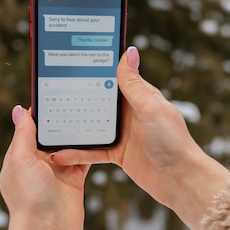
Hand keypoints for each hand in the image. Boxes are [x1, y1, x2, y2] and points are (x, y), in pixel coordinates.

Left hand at [0, 105, 88, 229]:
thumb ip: (23, 135)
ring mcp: (57, 172)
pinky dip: (90, 148)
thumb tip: (20, 110)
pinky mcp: (73, 180)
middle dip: (61, 119)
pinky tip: (98, 134)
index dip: (40, 111)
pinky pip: (83, 158)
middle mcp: (38, 163)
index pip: (30, 127)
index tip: (52, 91)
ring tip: (89, 110)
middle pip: (51, 134)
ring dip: (77, 132)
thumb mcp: (22, 161)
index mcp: (21, 156)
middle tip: (76, 96)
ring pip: (69, 144)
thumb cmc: (30, 200)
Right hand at [51, 47, 229, 229]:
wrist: (180, 179)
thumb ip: (134, 83)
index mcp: (139, 95)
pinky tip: (59, 154)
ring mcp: (122, 132)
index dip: (94, 68)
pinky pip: (92, 150)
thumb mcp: (150, 108)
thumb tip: (129, 50)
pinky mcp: (117, 153)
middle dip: (76, 96)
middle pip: (97, 100)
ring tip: (48, 123)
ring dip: (72, 125)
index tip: (71, 60)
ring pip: (91, 125)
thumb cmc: (172, 141)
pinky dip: (77, 152)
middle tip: (49, 90)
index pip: (113, 76)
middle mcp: (129, 112)